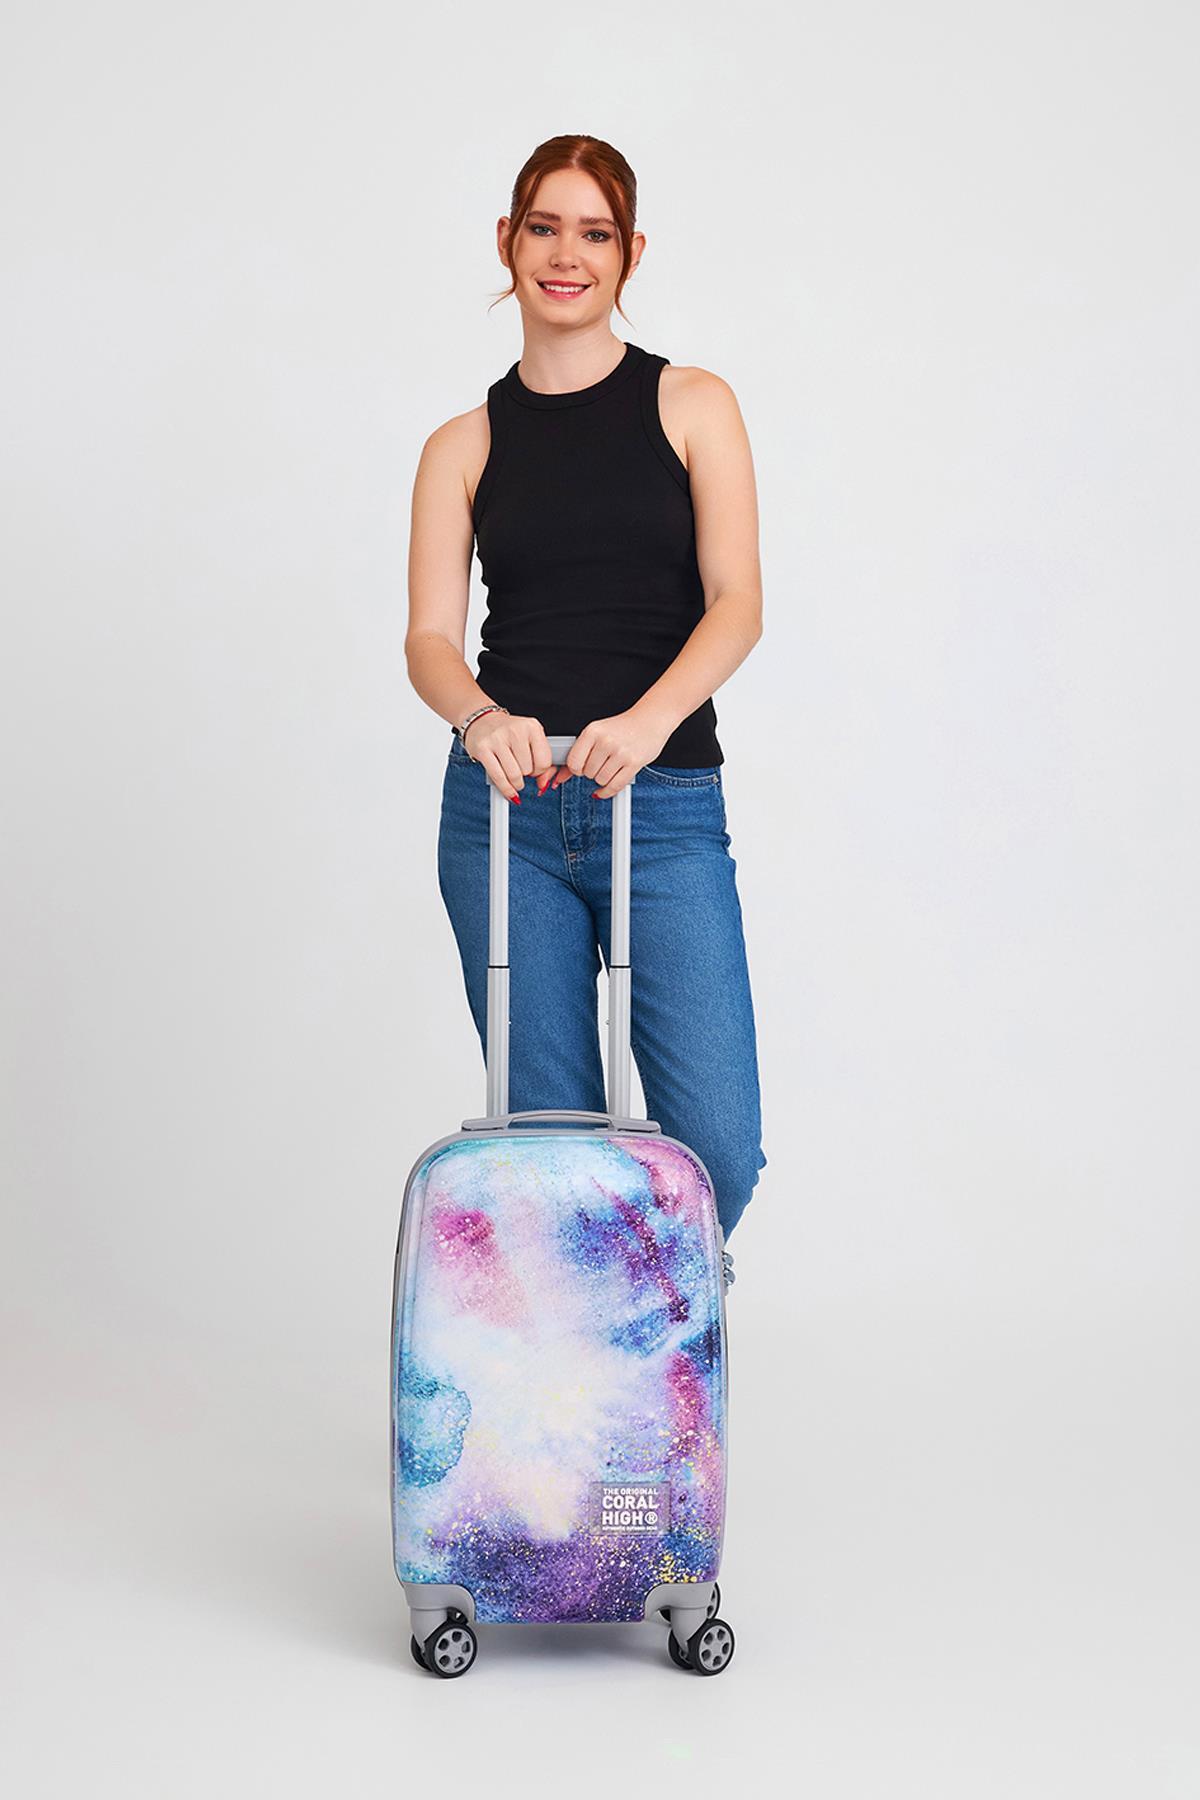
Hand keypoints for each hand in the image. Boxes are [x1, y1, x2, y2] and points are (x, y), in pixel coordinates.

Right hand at [462, 713, 558, 801]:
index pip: (544, 761)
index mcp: (532, 726)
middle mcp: (515, 730)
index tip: (534, 770)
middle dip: (526, 774)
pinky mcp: (482, 748)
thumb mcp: (530, 740)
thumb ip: (541, 761)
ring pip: (514, 775)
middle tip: (520, 769)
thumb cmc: (508, 733)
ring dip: (516, 784)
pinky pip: (498, 777)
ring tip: (514, 778)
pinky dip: (505, 789)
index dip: (540, 771)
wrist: (481, 721)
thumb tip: (543, 785)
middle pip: (528, 769)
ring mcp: (497, 738)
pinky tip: (508, 790)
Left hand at [545, 711, 670, 798]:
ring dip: (603, 780)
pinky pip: (615, 786)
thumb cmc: (622, 728)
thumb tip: (560, 777)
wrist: (650, 720)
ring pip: (601, 781)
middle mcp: (606, 741)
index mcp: (593, 731)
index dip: (576, 769)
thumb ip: (578, 754)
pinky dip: (608, 792)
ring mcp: (621, 752)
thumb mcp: (597, 733)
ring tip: (610, 768)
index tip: (582, 766)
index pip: (574, 762)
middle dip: (592, 773)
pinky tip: (606, 789)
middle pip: (588, 773)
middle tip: (601, 764)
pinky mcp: (634, 763)